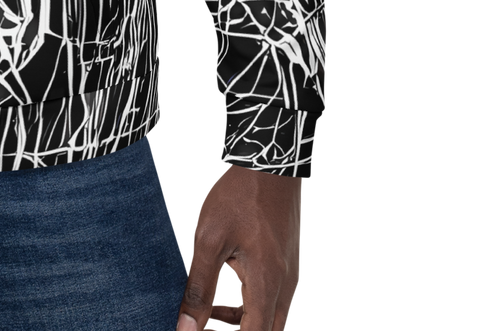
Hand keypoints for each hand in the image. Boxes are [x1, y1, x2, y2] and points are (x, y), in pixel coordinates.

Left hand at [175, 164, 303, 330]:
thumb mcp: (208, 239)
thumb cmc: (236, 196)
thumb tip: (186, 327)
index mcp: (268, 284)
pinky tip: (224, 294)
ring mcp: (290, 275)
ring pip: (270, 318)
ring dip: (242, 323)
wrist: (267, 162)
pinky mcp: (288, 263)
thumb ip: (198, 286)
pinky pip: (272, 299)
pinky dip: (249, 305)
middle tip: (207, 327)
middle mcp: (286, 285)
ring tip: (210, 314)